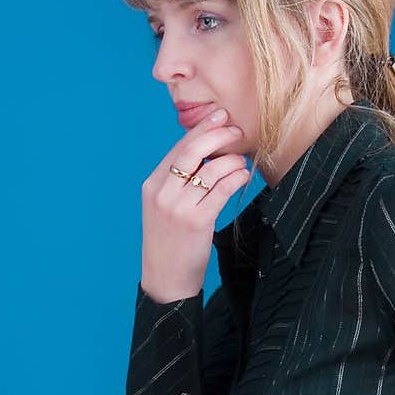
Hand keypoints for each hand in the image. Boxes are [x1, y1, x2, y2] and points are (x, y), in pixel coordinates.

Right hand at [141, 107, 251, 301]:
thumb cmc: (170, 241)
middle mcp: (162, 193)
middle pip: (193, 149)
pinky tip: (242, 176)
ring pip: (211, 168)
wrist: (165, 278)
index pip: (179, 147)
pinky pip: (222, 189)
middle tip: (236, 131)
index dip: (202, 128)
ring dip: (232, 160)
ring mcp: (178, 206)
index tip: (220, 116)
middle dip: (218, 134)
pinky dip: (236, 178)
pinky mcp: (197, 220)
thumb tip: (205, 150)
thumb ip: (177, 181)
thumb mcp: (164, 207)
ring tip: (241, 162)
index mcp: (153, 185)